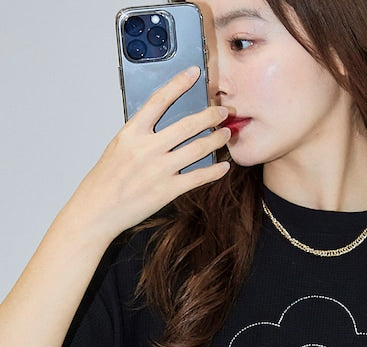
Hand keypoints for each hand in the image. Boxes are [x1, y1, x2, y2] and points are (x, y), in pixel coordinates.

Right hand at [68, 67, 231, 241]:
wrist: (98, 209)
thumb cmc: (106, 179)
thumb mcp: (118, 147)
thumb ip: (140, 135)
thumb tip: (164, 125)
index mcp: (132, 132)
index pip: (159, 99)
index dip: (179, 84)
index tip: (194, 73)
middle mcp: (147, 148)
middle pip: (187, 124)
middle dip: (210, 115)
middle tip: (223, 111)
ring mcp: (159, 169)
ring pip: (197, 149)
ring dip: (216, 140)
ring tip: (226, 134)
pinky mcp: (167, 190)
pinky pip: (198, 177)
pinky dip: (214, 171)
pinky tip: (223, 167)